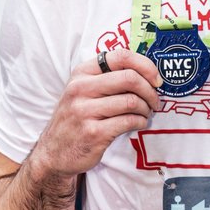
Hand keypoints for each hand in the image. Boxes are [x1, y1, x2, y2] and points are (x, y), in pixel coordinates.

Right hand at [30, 50, 161, 178]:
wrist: (54, 153)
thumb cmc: (75, 119)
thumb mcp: (82, 91)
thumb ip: (107, 78)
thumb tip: (146, 73)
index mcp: (81, 73)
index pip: (120, 56)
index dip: (145, 65)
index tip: (155, 79)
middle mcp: (80, 89)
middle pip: (130, 78)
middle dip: (150, 90)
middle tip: (154, 101)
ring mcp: (85, 111)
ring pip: (132, 101)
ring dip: (146, 108)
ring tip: (145, 113)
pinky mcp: (94, 133)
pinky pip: (129, 121)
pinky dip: (140, 122)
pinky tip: (138, 123)